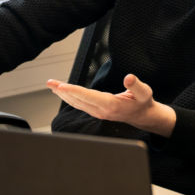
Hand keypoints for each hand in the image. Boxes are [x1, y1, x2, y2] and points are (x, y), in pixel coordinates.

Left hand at [46, 73, 175, 136]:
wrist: (143, 116)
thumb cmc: (143, 102)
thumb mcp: (144, 92)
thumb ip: (136, 85)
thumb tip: (128, 77)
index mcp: (111, 105)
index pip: (88, 97)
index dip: (74, 91)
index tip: (62, 86)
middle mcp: (101, 110)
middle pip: (78, 100)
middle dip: (63, 91)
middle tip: (50, 82)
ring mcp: (97, 112)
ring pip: (76, 103)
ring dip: (63, 94)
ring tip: (51, 85)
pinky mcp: (96, 111)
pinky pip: (79, 104)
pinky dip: (69, 97)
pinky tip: (63, 92)